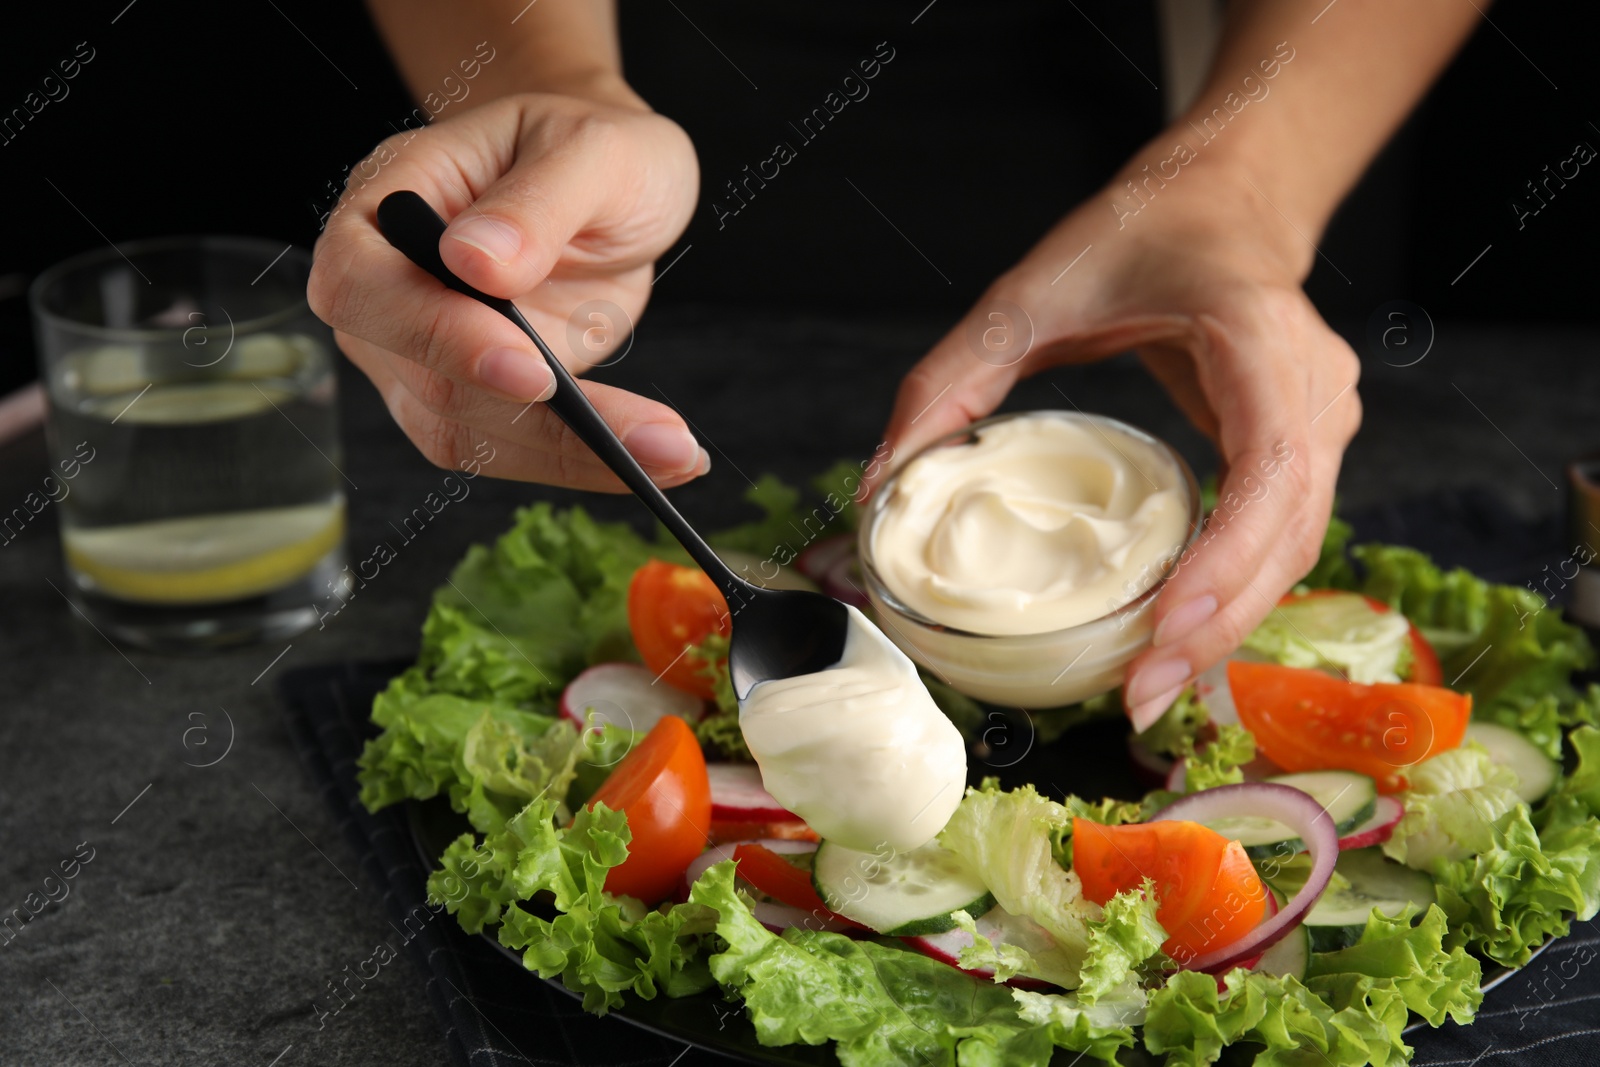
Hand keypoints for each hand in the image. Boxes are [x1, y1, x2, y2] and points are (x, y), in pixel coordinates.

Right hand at [308, 91, 706, 489]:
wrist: (608, 182)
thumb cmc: (588, 146)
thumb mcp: (591, 149)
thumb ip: (536, 201)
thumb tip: (475, 261)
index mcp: (389, 200)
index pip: (362, 283)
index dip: (433, 334)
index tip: (528, 366)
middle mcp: (390, 286)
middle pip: (421, 378)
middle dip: (531, 417)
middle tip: (643, 438)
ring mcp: (425, 352)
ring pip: (468, 431)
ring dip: (573, 454)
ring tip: (676, 453)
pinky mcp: (477, 397)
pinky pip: (515, 446)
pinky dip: (586, 460)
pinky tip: (662, 457)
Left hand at [877, 153, 1360, 730]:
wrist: (1221, 198)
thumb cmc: (1136, 234)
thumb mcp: (1026, 295)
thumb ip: (950, 380)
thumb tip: (880, 485)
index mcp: (1255, 332)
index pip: (1267, 465)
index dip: (1226, 558)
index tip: (1164, 628)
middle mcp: (1311, 385)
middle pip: (1289, 532)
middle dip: (1217, 625)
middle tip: (1139, 698)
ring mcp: (1325, 419)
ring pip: (1296, 548)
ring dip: (1228, 626)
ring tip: (1151, 688)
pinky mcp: (1309, 447)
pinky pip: (1283, 537)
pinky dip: (1233, 594)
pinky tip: (1177, 640)